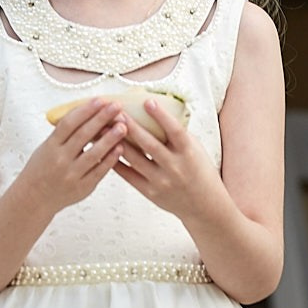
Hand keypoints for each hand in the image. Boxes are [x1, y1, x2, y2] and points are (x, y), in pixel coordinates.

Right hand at [17, 98, 126, 214]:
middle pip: (83, 135)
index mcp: (50, 146)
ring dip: (110, 138)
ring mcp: (72, 175)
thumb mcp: (46, 147)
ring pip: (94, 154)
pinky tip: (120, 148)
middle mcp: (60, 159)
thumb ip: (64, 133)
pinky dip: (110, 159)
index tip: (100, 100)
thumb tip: (88, 112)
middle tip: (116, 106)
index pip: (69, 123)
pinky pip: (99, 171)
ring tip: (123, 126)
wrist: (34, 199)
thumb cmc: (42, 168)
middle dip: (101, 118)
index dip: (85, 110)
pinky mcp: (82, 188)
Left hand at [113, 99, 224, 221]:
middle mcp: (175, 167)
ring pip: (135, 159)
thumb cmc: (199, 170)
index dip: (161, 116)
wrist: (204, 205)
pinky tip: (105, 149)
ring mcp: (161, 181)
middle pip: (149, 144)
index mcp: (188, 153)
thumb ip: (178, 134)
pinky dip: (116, 162)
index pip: (175, 131)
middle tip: (117, 111)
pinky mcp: (150, 192)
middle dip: (132, 127)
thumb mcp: (195, 149)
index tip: (148, 101)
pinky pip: (129, 175)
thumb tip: (158, 111)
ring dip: (118, 142)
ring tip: (104, 128)